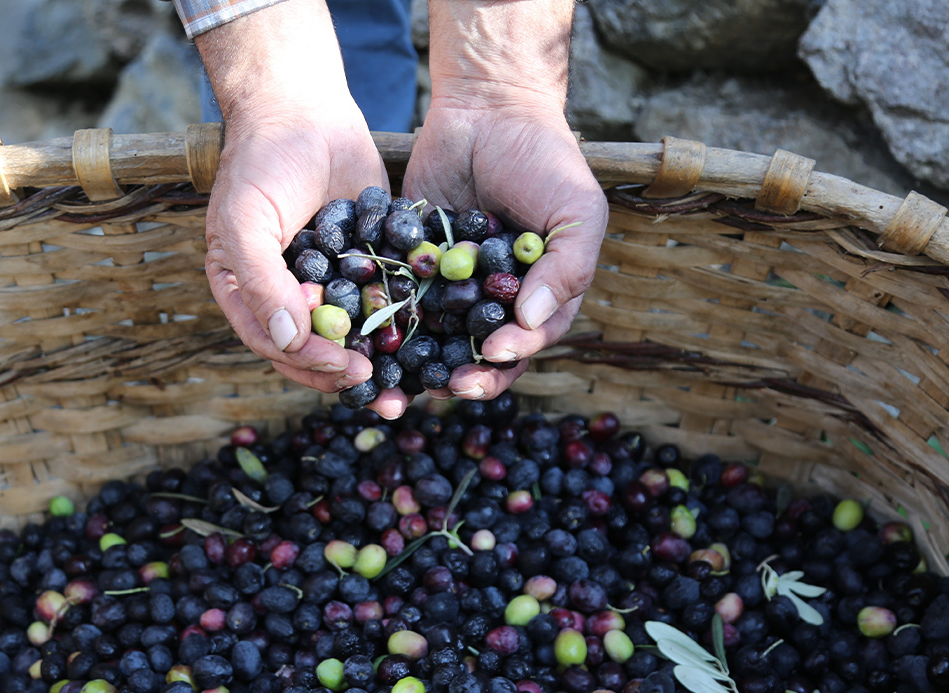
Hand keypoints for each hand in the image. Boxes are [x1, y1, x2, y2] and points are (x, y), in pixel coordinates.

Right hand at [197, 0, 386, 393]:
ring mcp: (331, 282)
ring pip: (356, 335)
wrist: (304, 108)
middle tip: (383, 388)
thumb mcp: (247, 221)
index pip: (277, 345)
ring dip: (382, 363)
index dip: (310, 363)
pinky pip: (387, 299)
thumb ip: (261, 282)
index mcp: (249, 295)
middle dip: (348, 375)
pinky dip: (406, 321)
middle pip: (317, 352)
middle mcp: (289, 296)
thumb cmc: (261, 163)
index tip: (346, 370)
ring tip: (413, 387)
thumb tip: (287, 340)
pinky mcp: (370, 263)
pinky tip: (435, 338)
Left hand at [391, 102, 605, 413]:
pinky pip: (399, 300)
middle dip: (469, 375)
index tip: (492, 353)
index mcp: (540, 293)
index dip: (513, 353)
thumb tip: (532, 321)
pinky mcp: (411, 264)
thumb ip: (565, 268)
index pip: (530, 338)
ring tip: (408, 383)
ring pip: (436, 338)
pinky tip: (374, 341)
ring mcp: (450, 284)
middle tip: (451, 385)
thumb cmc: (545, 160)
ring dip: (423, 366)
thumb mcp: (575, 211)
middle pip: (481, 352)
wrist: (488, 108)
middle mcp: (494, 298)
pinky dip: (387, 324)